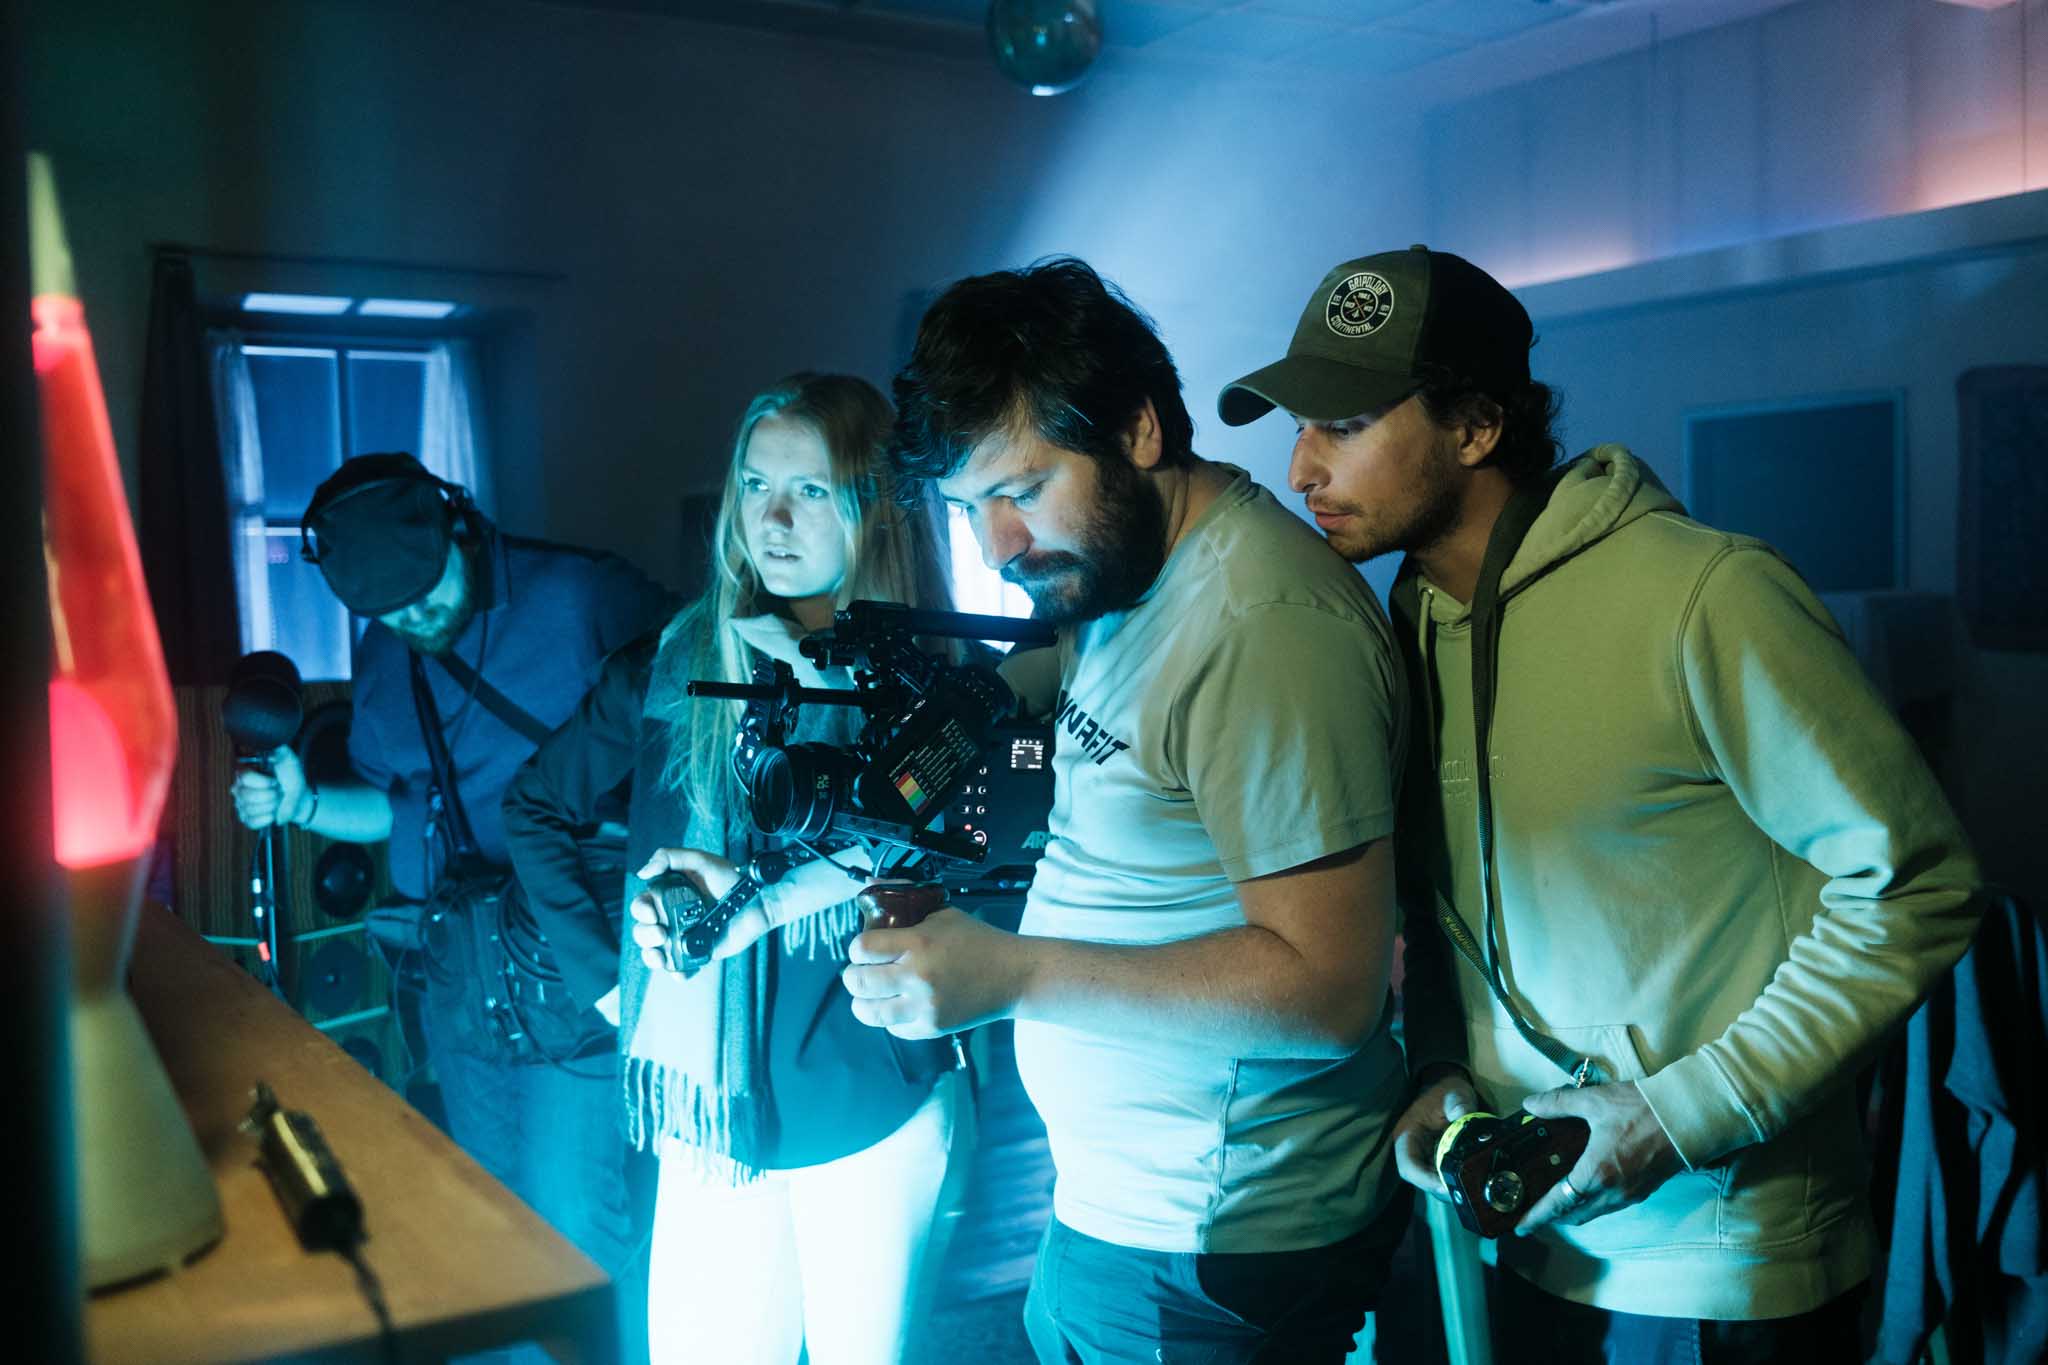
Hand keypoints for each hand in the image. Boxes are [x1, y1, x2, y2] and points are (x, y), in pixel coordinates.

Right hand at [230, 745, 308, 829]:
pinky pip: (251, 822)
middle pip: (247, 796)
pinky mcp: (245, 817)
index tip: (275, 782)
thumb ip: (281, 753)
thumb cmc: (291, 778)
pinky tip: (272, 813)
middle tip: (278, 793)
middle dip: (270, 796)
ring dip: (270, 807)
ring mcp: (240, 803)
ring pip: (250, 810)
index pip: (244, 777)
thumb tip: (274, 753)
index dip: (263, 782)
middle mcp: (239, 787)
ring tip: (277, 802)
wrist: (298, 797)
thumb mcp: (289, 761)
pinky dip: (266, 819)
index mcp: (246, 771)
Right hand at [629, 847, 748, 971]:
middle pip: (643, 931)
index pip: (642, 906)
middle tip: (662, 933)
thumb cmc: (732, 877)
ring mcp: (683, 936)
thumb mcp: (701, 860)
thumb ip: (671, 857)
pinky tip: (678, 971)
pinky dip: (676, 972)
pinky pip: (681, 967)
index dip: (640, 911)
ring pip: (655, 952)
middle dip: (645, 935)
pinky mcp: (699, 952)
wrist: (759, 899)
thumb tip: (643, 873)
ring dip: (652, 957)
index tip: (652, 914)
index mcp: (668, 896)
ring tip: (662, 956)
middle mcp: (672, 917)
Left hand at [840, 908, 1026, 1038]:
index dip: (856, 948)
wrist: (1013, 975)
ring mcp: (924, 1006)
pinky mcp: (932, 1028)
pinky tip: (898, 1004)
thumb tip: (870, 881)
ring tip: (870, 993)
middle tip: (861, 970)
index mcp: (919, 943)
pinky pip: (893, 1028)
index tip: (863, 948)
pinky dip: (890, 1017)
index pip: (862, 948)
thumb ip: (905, 898)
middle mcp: (918, 976)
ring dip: (863, 1001)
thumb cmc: (977, 941)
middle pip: (858, 981)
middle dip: (853, 975)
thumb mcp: (942, 912)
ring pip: (868, 1012)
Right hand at [1391, 1064, 1481, 1199]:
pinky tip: (1469, 1180)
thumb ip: (1460, 1106)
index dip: (1425, 1180)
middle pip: (1419, 1179)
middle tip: (1464, 1193)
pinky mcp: (1433, 1159)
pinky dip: (1452, 1180)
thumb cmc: (1446, 1090)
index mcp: (1408, 1135)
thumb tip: (1468, 1122)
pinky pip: (1439, 1175)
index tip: (1447, 1186)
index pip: (1408, 1166)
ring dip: (1447, 1187)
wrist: (1448, 1086)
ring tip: (1468, 1189)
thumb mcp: (1455, 1095)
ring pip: (1430, 1181)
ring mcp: (1422, 1156)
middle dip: (1440, 1188)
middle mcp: (1412, 1150)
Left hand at [1513, 1080, 1683, 1235]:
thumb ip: (1558, 1103)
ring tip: (1557, 1199)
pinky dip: (1594, 1204)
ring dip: (1574, 1210)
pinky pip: (1611, 1206)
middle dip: (1553, 1216)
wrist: (1688, 1117)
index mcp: (1596, 1174)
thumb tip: (1531, 1104)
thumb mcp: (1594, 1100)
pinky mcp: (1644, 1190)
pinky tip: (1588, 1187)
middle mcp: (1612, 1192)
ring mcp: (1630, 1194)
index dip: (1537, 1217)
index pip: (1558, 1203)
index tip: (1520, 1227)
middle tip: (1535, 1210)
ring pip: (1595, 1212)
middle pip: (1575, 1214)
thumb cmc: (1641, 1109)